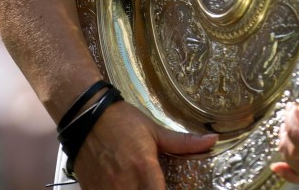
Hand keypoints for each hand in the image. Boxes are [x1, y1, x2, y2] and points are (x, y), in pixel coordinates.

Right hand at [71, 101, 216, 189]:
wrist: (86, 116)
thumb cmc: (122, 121)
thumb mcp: (154, 130)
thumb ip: (183, 142)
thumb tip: (212, 141)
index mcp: (145, 170)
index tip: (173, 187)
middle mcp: (125, 185)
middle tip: (157, 184)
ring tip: (142, 184)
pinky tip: (126, 186)